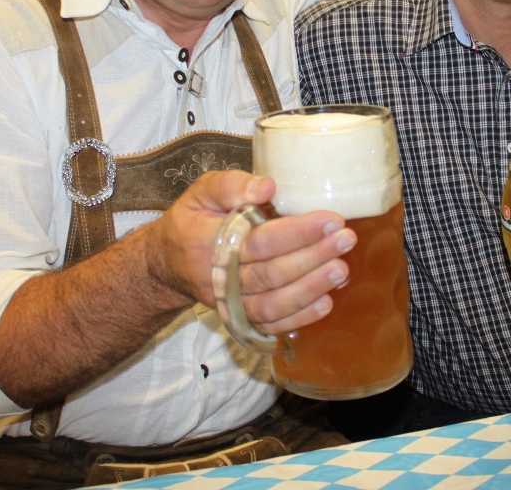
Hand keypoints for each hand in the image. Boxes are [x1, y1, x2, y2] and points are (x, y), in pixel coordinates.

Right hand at [147, 170, 355, 333]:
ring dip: (311, 288)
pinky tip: (326, 302)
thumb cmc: (190, 220)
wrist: (164, 263)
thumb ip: (231, 184)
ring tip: (342, 270)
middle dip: (314, 257)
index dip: (298, 232)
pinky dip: (299, 318)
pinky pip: (269, 325)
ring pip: (273, 304)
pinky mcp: (237, 319)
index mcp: (207, 242)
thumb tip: (268, 186)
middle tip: (346, 239)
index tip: (331, 219)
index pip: (259, 240)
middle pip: (272, 273)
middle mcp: (218, 278)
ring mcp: (228, 304)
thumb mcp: (201, 191)